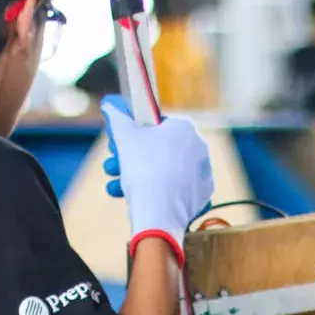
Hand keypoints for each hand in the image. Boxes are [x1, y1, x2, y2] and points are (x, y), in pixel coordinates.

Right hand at [101, 96, 214, 263]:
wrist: (160, 211)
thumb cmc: (143, 168)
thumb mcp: (124, 135)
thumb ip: (116, 116)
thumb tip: (110, 103)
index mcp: (185, 127)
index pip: (155, 124)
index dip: (133, 133)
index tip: (117, 143)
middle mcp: (200, 147)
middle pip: (158, 148)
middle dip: (130, 157)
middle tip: (112, 165)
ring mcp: (203, 172)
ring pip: (164, 170)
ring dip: (136, 175)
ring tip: (115, 185)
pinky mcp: (202, 194)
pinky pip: (175, 189)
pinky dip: (156, 191)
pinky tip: (136, 198)